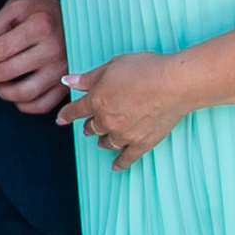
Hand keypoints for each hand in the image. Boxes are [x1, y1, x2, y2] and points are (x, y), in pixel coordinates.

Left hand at [0, 0, 68, 114]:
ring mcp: (63, 70)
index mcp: (40, 26)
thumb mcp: (16, 7)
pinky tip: (13, 92)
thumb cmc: (43, 11)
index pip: (0, 49)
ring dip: (1, 91)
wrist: (77, 18)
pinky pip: (41, 105)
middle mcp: (54, 49)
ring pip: (24, 94)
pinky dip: (22, 105)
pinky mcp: (67, 84)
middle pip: (8, 72)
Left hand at [55, 51, 190, 169]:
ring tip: (102, 141)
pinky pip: (127, 157)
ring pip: (107, 142)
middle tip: (89, 127)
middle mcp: (107, 120)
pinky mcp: (142, 143)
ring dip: (102, 141)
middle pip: (92, 127)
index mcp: (97, 100)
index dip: (67, 115)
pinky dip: (120, 163)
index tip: (60, 120)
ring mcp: (124, 134)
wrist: (174, 84)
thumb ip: (88, 78)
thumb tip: (67, 81)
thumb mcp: (111, 67)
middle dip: (89, 126)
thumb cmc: (145, 70)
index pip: (76, 110)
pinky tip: (116, 167)